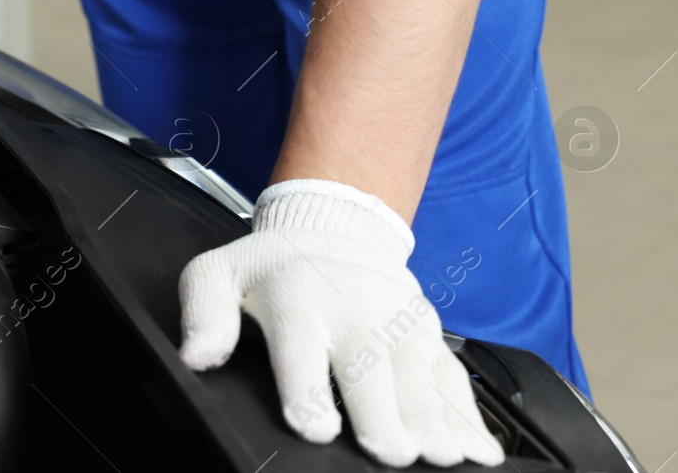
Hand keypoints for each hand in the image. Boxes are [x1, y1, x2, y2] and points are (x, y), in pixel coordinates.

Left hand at [178, 179, 502, 467]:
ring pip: (420, 375)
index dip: (309, 389)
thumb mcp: (220, 274)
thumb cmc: (272, 268)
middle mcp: (353, 310)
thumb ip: (204, 313)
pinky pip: (454, 379)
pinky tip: (481, 451)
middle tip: (391, 452)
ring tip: (440, 456)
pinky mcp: (429, 335)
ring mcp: (397, 323)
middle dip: (383, 412)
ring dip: (434, 419)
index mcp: (295, 299)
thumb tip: (196, 355)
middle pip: (371, 367)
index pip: (300, 348)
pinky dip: (470, 416)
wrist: (335, 226)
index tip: (317, 425)